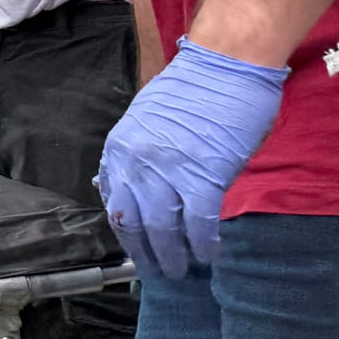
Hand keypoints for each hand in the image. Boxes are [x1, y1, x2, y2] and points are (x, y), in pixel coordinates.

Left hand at [94, 40, 288, 277]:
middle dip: (144, 253)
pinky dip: (203, 244)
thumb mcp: (148, 121)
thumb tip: (140, 189)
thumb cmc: (193, 91)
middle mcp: (135, 163)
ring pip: (161, 229)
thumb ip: (139, 155)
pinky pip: (198, 223)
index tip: (136, 249)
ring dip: (172, 256)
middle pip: (131, 222)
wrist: (225, 66)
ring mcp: (167, 171)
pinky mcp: (203, 176)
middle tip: (158, 271)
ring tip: (181, 270)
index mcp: (119, 148)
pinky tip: (209, 254)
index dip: (125, 232)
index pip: (112, 203)